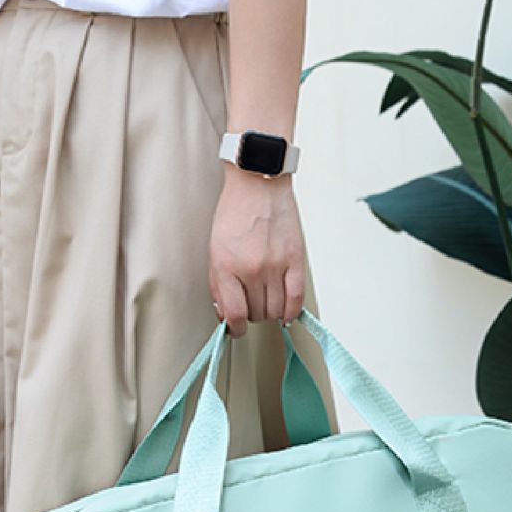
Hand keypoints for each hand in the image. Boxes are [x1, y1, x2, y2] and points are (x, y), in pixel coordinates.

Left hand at [208, 165, 304, 336]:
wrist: (258, 182)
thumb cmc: (234, 213)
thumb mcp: (215, 251)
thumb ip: (219, 285)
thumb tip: (226, 314)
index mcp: (228, 267)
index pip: (235, 315)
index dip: (235, 329)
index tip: (236, 329)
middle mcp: (252, 269)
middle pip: (256, 314)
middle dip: (251, 314)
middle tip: (249, 302)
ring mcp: (276, 265)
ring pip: (275, 310)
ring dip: (269, 312)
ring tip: (265, 299)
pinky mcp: (295, 259)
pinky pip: (296, 298)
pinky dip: (291, 312)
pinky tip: (286, 314)